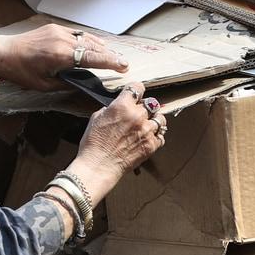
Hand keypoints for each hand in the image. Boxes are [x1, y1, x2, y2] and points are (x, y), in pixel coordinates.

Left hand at [0, 24, 127, 91]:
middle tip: (124, 63)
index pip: (92, 57)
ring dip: (101, 47)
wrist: (2, 53)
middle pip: (93, 47)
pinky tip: (96, 46)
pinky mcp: (55, 28)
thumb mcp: (45, 85)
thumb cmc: (21, 72)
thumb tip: (83, 82)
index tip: (124, 66)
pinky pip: (77, 34)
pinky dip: (88, 40)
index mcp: (60, 56)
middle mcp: (62, 40)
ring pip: (87, 39)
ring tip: (113, 56)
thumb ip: (67, 82)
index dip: (110, 62)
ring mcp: (59, 32)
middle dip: (110, 55)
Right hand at [67, 83, 166, 203]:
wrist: (99, 166)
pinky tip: (148, 138)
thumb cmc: (94, 144)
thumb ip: (111, 108)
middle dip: (145, 107)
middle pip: (151, 103)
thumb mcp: (97, 118)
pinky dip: (156, 136)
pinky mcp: (151, 145)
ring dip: (154, 120)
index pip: (138, 87)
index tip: (136, 93)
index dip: (136, 90)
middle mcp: (137, 116)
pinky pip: (161, 136)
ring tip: (147, 125)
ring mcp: (146, 131)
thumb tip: (118, 107)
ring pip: (160, 118)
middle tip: (140, 113)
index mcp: (122, 106)